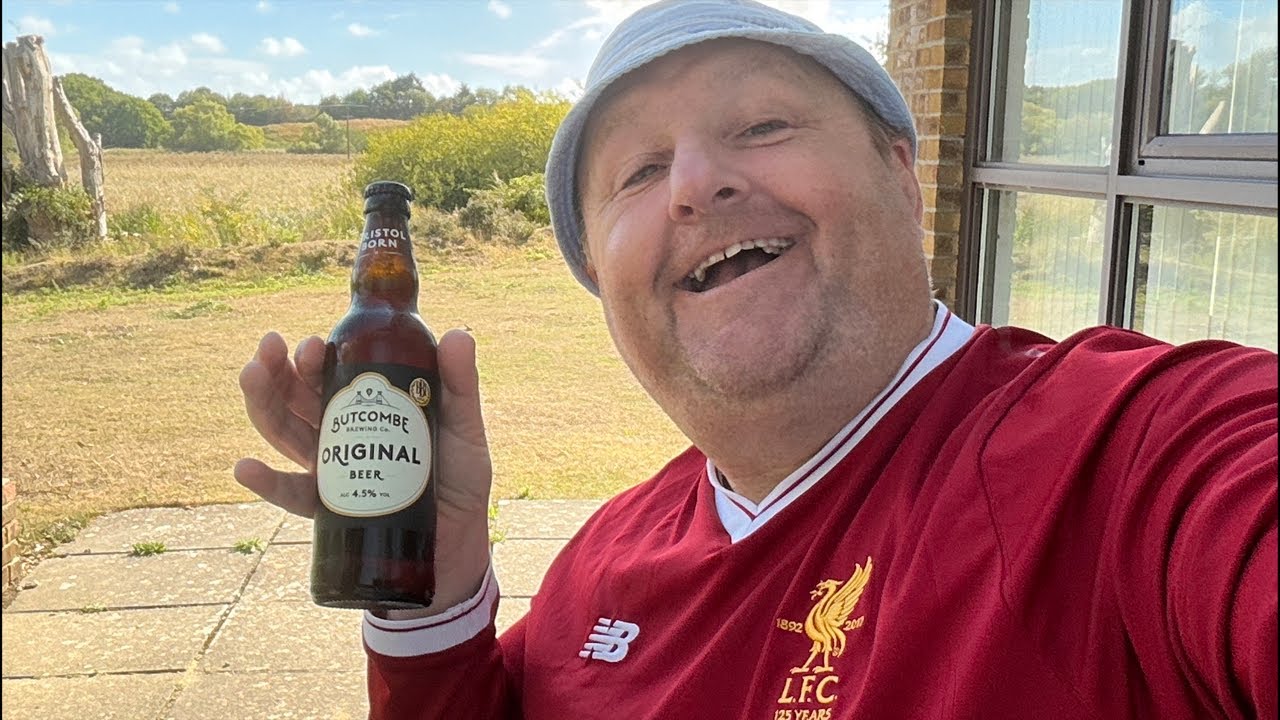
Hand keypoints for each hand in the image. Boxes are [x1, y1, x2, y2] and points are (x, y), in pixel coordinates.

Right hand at [234, 329, 492, 612]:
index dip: (312, 357)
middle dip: (277, 371)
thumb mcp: (463, 427)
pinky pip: (291, 495)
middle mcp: (340, 435)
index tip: (311, 343)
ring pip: (284, 434)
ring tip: (252, 374)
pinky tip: (245, 467)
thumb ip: (460, 384)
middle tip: (270, 347)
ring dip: (262, 404)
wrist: (461, 543)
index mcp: (366, 410)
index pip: (329, 376)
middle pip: (296, 398)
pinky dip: (265, 482)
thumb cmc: (459, 480)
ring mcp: (332, 471)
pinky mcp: (331, 511)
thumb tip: (456, 335)